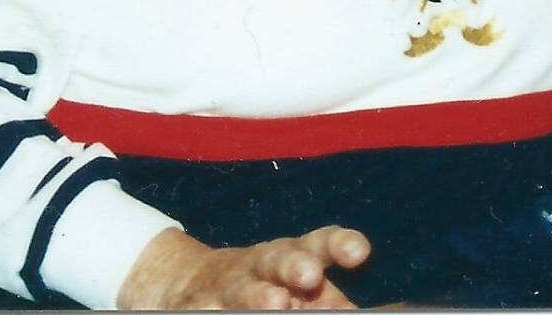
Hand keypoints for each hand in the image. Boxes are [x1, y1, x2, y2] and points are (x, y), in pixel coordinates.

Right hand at [117, 225, 371, 309]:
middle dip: (294, 265)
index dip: (339, 244)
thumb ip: (331, 302)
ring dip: (256, 295)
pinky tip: (217, 312)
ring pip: (241, 287)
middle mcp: (261, 264)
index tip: (358, 252)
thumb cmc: (267, 287)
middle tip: (310, 276)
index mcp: (294, 256)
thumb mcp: (301, 288)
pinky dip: (213, 311)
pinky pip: (205, 309)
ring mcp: (226, 284)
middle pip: (278, 257)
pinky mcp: (195, 304)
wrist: (193, 282)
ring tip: (273, 303)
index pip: (320, 243)